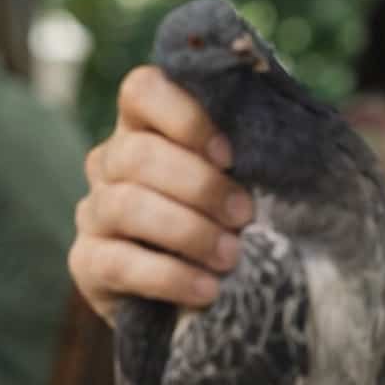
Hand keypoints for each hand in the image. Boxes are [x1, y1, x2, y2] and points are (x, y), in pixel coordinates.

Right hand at [68, 66, 253, 321]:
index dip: (185, 116)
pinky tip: (208, 290)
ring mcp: (94, 211)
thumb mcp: (253, 180)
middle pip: (139, 153)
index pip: (143, 89)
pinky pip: (117, 263)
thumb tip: (297, 117)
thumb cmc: (239, 222)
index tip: (230, 154)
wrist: (209, 294)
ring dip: (189, 232)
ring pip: (127, 205)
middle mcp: (112, 161)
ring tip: (231, 256)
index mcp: (149, 127)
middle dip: (200, 186)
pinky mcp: (88, 263)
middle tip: (245, 215)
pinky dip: (169, 276)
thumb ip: (261, 145)